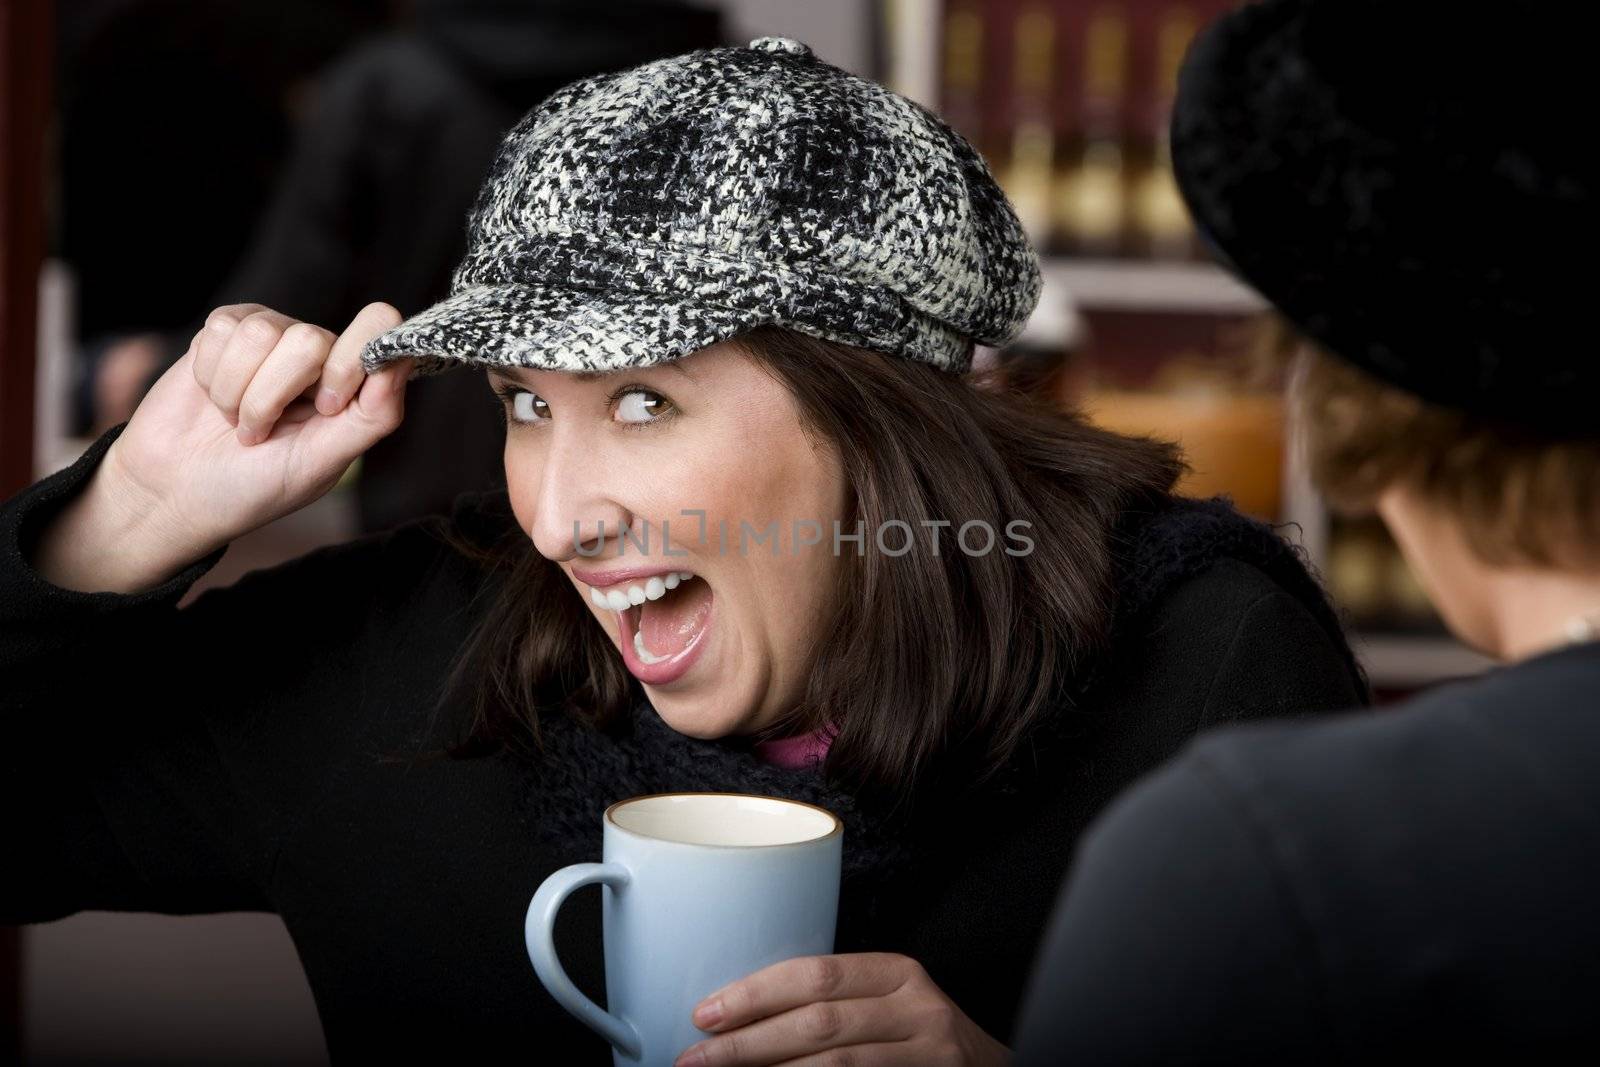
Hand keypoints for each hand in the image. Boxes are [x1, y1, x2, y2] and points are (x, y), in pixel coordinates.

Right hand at [104, 302, 410, 560]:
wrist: (175, 491)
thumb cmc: (254, 486)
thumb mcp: (321, 464)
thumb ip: (373, 415)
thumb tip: (404, 359)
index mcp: (353, 385)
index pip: (379, 328)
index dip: (347, 367)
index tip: (323, 409)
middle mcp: (318, 354)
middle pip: (308, 339)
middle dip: (272, 397)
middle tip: (262, 432)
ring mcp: (272, 337)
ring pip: (260, 332)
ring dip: (236, 391)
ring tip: (235, 420)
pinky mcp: (225, 331)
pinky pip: (221, 328)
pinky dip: (211, 375)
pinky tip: (213, 397)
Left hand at [674, 953, 1010, 1066]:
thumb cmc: (918, 1039)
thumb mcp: (886, 1004)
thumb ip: (832, 1002)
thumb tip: (737, 1017)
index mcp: (899, 975)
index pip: (817, 975)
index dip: (756, 995)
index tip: (705, 1014)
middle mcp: (919, 1012)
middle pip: (819, 1025)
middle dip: (748, 1044)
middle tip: (696, 1058)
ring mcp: (928, 1058)